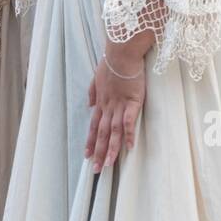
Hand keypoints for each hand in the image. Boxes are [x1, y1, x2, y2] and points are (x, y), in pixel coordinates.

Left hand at [84, 44, 146, 171]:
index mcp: (100, 101)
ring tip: (108, 164)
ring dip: (111, 149)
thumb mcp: (96, 76)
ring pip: (113, 131)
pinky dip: (128, 134)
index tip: (87, 154)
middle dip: (98, 152)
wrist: (122, 52)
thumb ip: (92, 92)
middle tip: (95, 169)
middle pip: (102, 133)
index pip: (94, 125)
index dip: (91, 141)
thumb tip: (89, 104)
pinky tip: (129, 147)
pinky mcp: (132, 101)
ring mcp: (119, 105)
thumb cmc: (111, 62)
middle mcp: (107, 106)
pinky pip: (129, 121)